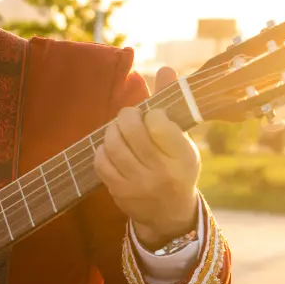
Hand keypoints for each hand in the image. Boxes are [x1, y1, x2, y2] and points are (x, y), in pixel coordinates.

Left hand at [95, 67, 200, 250]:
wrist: (169, 215)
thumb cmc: (177, 167)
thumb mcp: (184, 140)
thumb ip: (173, 104)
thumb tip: (165, 68)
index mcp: (182, 157)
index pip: (159, 123)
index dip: (152, 112)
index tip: (154, 115)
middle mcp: (161, 172)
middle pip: (132, 130)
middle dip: (126, 115)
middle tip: (129, 116)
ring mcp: (138, 184)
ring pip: (113, 144)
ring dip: (112, 130)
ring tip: (119, 130)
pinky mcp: (119, 192)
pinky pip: (100, 161)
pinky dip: (103, 149)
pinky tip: (112, 148)